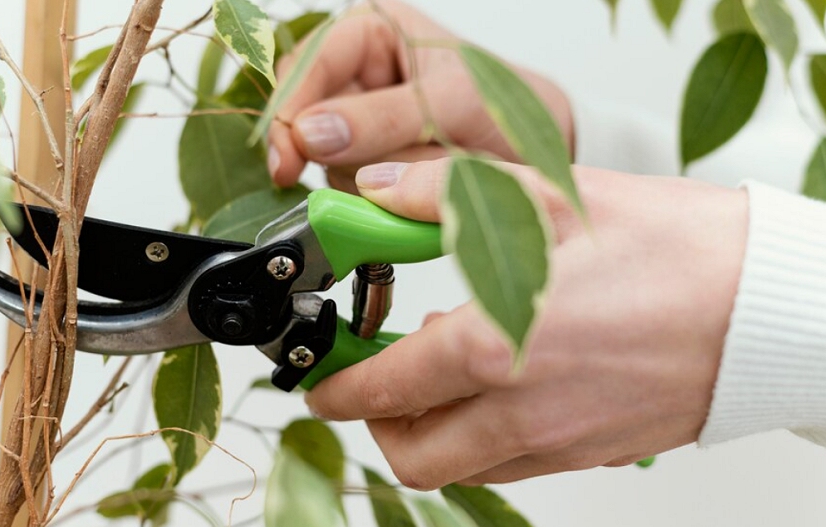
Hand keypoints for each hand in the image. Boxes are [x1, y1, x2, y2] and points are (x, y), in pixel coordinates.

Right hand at [266, 0, 572, 189]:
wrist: (536, 152)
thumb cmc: (504, 106)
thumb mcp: (449, 104)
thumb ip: (381, 119)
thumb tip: (313, 134)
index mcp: (371, 30)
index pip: (309, 63)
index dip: (292, 108)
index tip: (289, 152)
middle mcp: (356, 73)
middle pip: (304, 114)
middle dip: (330, 150)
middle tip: (349, 177)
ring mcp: (356, 123)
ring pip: (324, 157)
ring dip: (363, 176)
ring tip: (417, 170)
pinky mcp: (364, 164)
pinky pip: (346, 186)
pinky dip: (372, 197)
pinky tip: (404, 189)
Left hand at [305, 160, 747, 489]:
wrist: (771, 307)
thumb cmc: (676, 251)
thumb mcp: (550, 197)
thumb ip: (445, 196)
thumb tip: (381, 195)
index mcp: (498, 348)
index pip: (382, 390)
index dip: (336, 387)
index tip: (322, 375)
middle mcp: (522, 412)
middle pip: (411, 455)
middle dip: (375, 423)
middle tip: (373, 378)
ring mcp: (561, 443)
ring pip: (462, 468)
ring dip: (430, 433)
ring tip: (438, 374)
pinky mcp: (593, 453)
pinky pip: (515, 464)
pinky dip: (485, 437)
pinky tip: (502, 382)